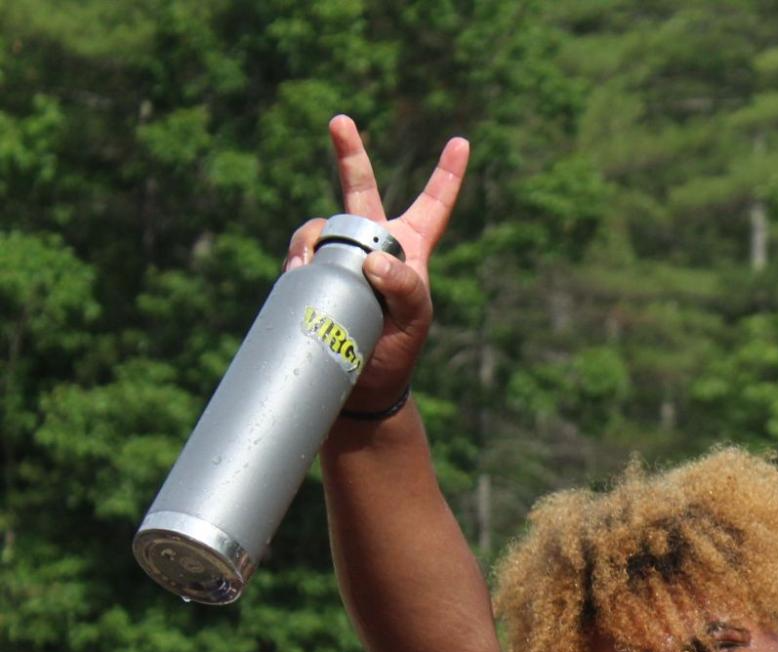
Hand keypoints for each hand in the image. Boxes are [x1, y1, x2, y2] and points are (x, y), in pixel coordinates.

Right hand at [284, 116, 469, 413]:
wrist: (357, 387)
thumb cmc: (397, 352)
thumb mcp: (415, 321)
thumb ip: (406, 287)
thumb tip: (374, 257)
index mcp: (411, 250)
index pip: (434, 206)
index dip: (447, 174)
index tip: (462, 141)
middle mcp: (374, 244)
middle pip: (360, 190)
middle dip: (349, 154)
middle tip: (340, 121)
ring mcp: (339, 256)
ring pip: (323, 224)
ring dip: (316, 239)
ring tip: (315, 269)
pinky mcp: (312, 272)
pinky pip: (301, 250)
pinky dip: (299, 256)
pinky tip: (299, 272)